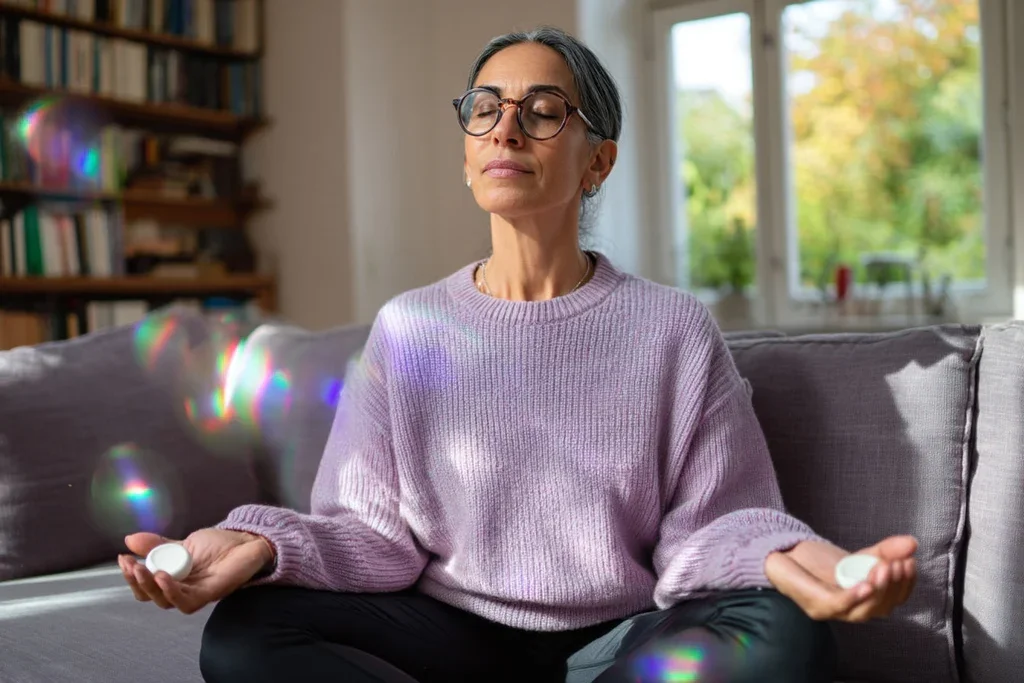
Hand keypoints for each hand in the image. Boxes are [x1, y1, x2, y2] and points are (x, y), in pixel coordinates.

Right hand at [118, 528, 274, 614]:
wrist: (249, 539)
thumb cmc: (219, 545)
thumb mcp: (184, 542)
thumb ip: (159, 546)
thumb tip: (128, 539)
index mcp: (174, 579)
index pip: (147, 587)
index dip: (132, 576)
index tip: (123, 558)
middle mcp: (183, 590)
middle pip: (153, 597)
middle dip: (137, 582)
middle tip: (130, 566)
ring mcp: (197, 593)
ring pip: (166, 601)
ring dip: (151, 587)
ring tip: (143, 571)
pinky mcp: (211, 592)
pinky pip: (187, 601)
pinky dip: (172, 591)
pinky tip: (162, 577)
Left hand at [764, 535, 917, 622]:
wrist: (784, 555)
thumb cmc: (820, 562)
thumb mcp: (858, 555)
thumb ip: (884, 550)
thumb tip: (912, 543)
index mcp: (866, 602)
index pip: (894, 601)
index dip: (905, 585)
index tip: (910, 562)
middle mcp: (852, 611)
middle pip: (880, 608)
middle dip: (893, 587)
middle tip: (898, 564)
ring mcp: (833, 612)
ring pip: (862, 612)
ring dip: (877, 591)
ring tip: (885, 568)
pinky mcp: (815, 605)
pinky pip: (838, 606)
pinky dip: (854, 597)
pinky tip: (866, 585)